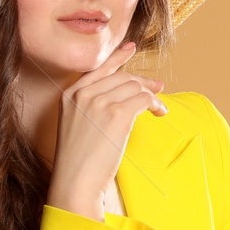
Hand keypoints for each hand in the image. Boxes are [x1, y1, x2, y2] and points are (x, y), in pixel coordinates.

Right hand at [45, 41, 167, 220]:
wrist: (75, 181)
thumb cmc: (78, 161)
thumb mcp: (76, 125)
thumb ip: (90, 106)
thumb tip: (125, 94)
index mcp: (69, 94)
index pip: (98, 68)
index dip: (117, 57)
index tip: (131, 48)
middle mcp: (83, 93)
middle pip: (121, 77)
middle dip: (143, 82)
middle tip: (159, 88)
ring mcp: (99, 102)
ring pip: (134, 87)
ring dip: (151, 96)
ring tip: (159, 108)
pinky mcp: (116, 114)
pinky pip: (143, 99)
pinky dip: (155, 104)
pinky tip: (159, 113)